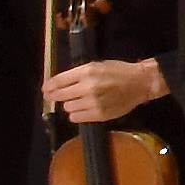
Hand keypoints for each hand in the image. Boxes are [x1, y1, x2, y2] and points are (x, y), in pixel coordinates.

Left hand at [44, 56, 163, 125]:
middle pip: (60, 95)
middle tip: (53, 97)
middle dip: (55, 96)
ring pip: (67, 108)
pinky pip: (76, 118)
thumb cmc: (117, 71)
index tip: (45, 89)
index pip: (59, 81)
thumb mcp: (96, 66)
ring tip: (78, 101)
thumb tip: (56, 84)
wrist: (139, 83)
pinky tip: (82, 109)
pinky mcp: (99, 114)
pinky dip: (76, 114)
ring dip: (69, 105)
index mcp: (87, 72)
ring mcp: (93, 102)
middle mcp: (88, 87)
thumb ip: (77, 75)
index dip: (49, 86)